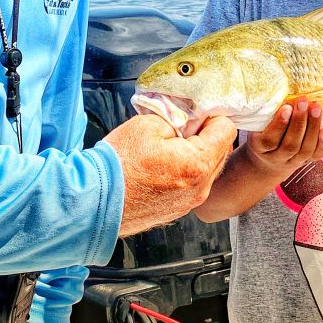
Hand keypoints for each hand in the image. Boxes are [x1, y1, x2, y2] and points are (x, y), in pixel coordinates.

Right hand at [102, 113, 237, 235]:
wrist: (95, 201)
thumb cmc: (118, 165)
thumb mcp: (148, 124)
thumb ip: (177, 117)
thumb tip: (188, 117)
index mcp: (198, 163)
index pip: (227, 129)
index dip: (212, 115)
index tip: (196, 112)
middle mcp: (200, 187)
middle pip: (222, 150)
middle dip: (205, 134)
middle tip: (180, 126)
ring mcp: (190, 202)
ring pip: (208, 168)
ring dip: (195, 153)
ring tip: (168, 146)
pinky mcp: (178, 209)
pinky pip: (194, 183)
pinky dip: (185, 170)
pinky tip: (162, 164)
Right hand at [245, 99, 322, 179]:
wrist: (269, 159)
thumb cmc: (263, 133)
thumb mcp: (259, 125)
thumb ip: (268, 113)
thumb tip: (285, 93)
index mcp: (260, 147)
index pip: (269, 140)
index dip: (279, 124)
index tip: (286, 107)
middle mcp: (276, 157)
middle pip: (290, 145)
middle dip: (299, 122)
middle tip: (304, 102)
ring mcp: (292, 161)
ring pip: (305, 149)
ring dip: (313, 127)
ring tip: (316, 108)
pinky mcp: (306, 161)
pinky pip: (316, 155)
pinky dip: (322, 144)